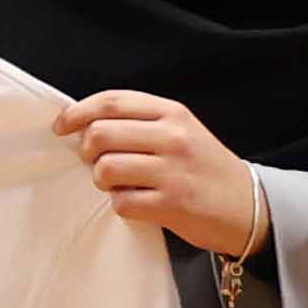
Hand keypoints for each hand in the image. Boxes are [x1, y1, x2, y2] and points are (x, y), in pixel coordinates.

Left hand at [60, 90, 271, 256]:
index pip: (111, 102)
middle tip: (96, 162)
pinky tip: (137, 202)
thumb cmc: (204, 167)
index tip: (61, 127)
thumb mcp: (181, 130)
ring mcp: (173, 171)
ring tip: (119, 184)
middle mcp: (172, 137)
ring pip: (105, 169)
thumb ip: (141, 122)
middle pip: (100, 134)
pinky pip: (121, 202)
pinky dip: (121, 204)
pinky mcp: (172, 204)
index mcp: (172, 113)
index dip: (77, 113)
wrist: (247, 205)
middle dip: (87, 151)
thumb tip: (85, 125)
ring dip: (102, 181)